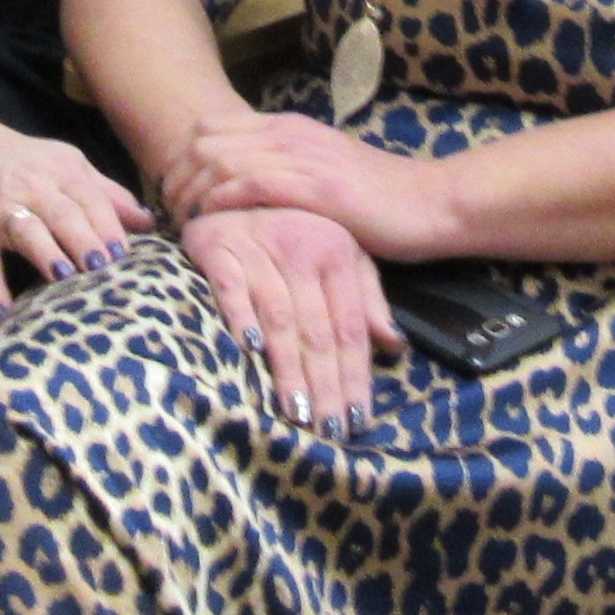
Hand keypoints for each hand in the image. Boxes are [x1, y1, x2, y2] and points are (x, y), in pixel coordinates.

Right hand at [0, 132, 152, 320]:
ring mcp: (0, 210)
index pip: (91, 199)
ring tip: (64, 278)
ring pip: (27, 232)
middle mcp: (34, 188)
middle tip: (102, 268)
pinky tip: (1, 313)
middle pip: (64, 214)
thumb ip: (108, 194)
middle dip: (84, 240)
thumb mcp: (69, 167)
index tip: (125, 255)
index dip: (109, 226)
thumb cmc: (27, 164)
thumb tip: (151, 223)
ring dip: (46, 254)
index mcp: (63, 172)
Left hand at [162, 112, 453, 261]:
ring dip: (191, 191)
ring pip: (220, 160)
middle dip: (176, 174)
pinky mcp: (313, 187)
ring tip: (180, 221)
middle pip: (204, 139)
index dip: (182, 157)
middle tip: (168, 211)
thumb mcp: (321, 173)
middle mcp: (288, 134)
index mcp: (287, 127)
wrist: (429, 203)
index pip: (210, 126)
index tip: (173, 192)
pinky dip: (221, 203)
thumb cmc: (377, 199)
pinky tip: (211, 223)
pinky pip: (248, 186)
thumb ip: (283, 172)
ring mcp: (300, 157)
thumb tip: (241, 190)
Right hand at [181, 207, 405, 436]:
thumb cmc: (295, 227)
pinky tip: (251, 349)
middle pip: (318, 330)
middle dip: (325, 385)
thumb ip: (368, 298)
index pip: (350, 326)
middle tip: (328, 431)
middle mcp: (301, 248)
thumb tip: (395, 347)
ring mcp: (259, 247)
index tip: (358, 419)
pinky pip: (231, 288)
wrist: (237, 183)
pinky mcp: (219, 247)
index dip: (356, 374)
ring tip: (296, 412)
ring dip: (289, 368)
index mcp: (336, 252)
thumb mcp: (343, 253)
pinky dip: (241, 317)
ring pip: (281, 318)